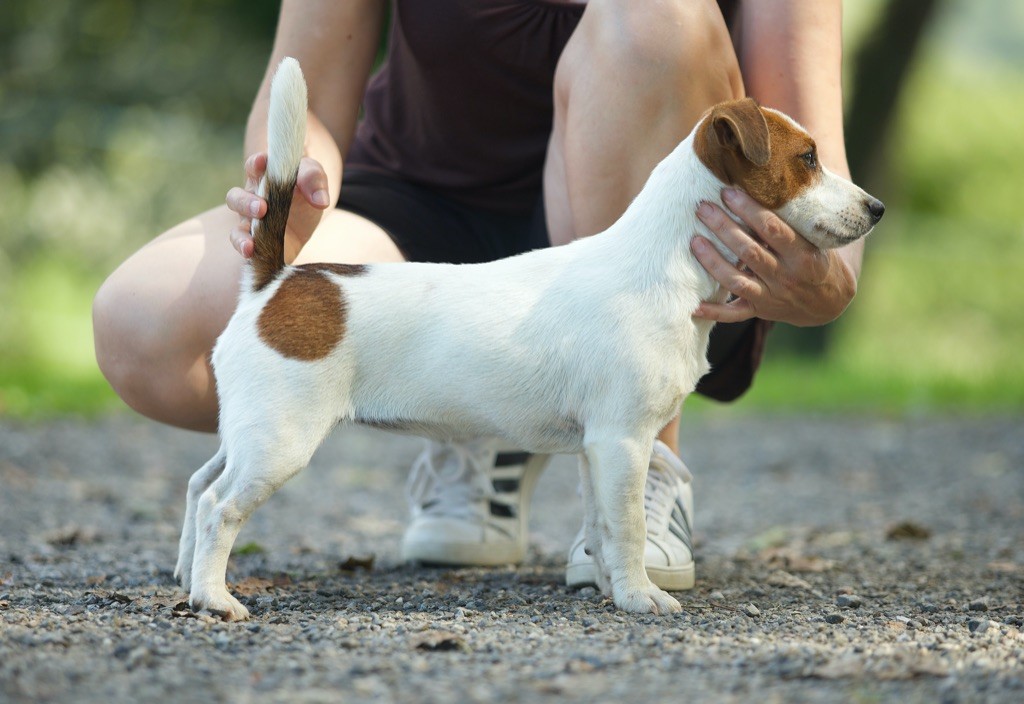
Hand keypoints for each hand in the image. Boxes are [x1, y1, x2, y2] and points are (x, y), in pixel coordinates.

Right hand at [225, 153, 331, 258]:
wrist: (306, 225)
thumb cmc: (305, 195)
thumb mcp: (315, 181)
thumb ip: (315, 180)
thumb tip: (321, 200)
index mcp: (264, 178)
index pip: (254, 166)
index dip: (256, 164)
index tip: (262, 163)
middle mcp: (251, 200)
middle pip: (236, 198)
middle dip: (246, 202)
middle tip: (262, 208)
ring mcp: (251, 224)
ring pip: (236, 227)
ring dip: (241, 234)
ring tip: (251, 242)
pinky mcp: (256, 244)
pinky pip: (244, 247)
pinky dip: (245, 250)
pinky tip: (251, 253)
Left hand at [691, 188, 857, 326]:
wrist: (829, 301)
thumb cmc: (817, 257)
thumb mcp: (815, 236)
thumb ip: (793, 214)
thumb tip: (772, 172)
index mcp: (804, 254)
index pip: (772, 229)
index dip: (748, 210)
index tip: (728, 191)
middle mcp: (786, 277)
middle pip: (749, 252)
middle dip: (723, 228)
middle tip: (702, 207)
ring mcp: (772, 297)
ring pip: (736, 280)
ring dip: (713, 262)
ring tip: (694, 241)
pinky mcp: (759, 310)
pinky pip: (734, 314)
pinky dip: (714, 311)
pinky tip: (693, 305)